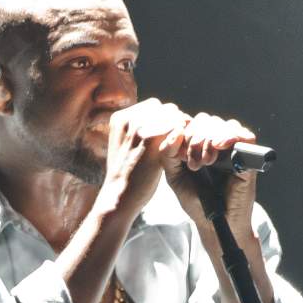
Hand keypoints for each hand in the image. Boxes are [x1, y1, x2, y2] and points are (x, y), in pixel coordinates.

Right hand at [99, 98, 192, 218]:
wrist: (119, 196)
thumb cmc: (126, 175)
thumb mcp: (125, 146)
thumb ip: (139, 130)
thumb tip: (162, 120)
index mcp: (120, 117)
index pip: (153, 106)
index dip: (166, 119)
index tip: (172, 135)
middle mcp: (128, 117)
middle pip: (164, 108)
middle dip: (174, 121)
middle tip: (180, 141)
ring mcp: (138, 127)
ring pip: (172, 115)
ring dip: (181, 128)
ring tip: (182, 147)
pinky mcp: (150, 139)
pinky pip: (176, 127)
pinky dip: (182, 137)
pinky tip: (183, 152)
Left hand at [158, 112, 259, 236]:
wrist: (213, 222)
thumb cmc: (195, 201)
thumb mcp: (174, 176)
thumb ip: (168, 154)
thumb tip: (176, 131)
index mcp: (199, 144)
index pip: (192, 123)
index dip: (185, 133)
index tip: (181, 156)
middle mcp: (217, 144)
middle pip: (208, 121)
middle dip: (197, 137)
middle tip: (194, 163)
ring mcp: (234, 150)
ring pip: (225, 125)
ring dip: (211, 138)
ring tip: (206, 161)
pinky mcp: (249, 159)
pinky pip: (247, 136)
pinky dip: (233, 136)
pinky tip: (220, 147)